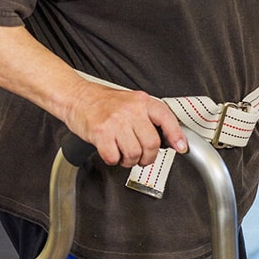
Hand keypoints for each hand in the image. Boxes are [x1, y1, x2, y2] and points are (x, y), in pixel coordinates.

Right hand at [66, 81, 187, 167]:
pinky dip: (113, 160)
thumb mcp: (131, 102)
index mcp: (142, 101)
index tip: (181, 147)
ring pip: (134, 153)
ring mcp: (115, 121)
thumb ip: (147, 116)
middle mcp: (131, 110)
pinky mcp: (100, 133)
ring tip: (124, 155)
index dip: (176, 135)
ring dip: (130, 161)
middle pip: (151, 143)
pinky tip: (111, 152)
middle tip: (143, 158)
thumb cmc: (103, 102)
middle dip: (148, 157)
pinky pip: (114, 157)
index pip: (166, 118)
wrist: (77, 97)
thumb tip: (167, 137)